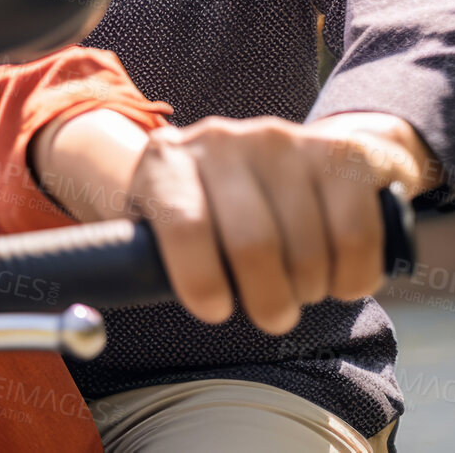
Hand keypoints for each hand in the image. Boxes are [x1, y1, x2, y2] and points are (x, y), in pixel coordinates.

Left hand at [127, 116, 424, 334]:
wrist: (284, 156)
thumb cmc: (214, 208)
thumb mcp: (165, 222)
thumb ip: (143, 258)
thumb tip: (97, 315)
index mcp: (168, 159)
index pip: (182, 225)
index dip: (201, 281)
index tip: (215, 310)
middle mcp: (223, 140)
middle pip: (253, 245)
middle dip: (267, 301)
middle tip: (271, 314)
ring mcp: (284, 140)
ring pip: (309, 248)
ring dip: (311, 290)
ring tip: (300, 286)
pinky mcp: (340, 151)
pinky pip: (357, 236)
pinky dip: (353, 276)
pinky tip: (339, 276)